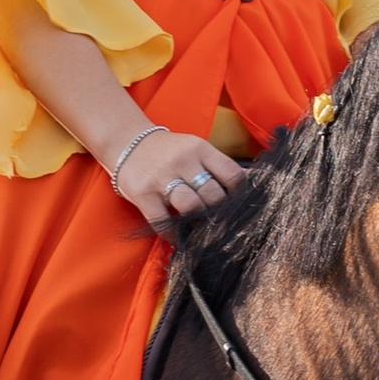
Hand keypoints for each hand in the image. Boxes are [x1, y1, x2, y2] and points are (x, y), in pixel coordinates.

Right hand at [109, 124, 248, 230]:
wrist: (127, 141)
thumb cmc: (169, 152)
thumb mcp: (195, 149)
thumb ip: (218, 166)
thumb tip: (251, 184)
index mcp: (200, 149)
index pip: (232, 174)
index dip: (239, 195)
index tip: (237, 206)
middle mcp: (183, 161)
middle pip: (213, 195)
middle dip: (219, 213)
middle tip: (219, 223)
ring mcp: (161, 177)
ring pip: (192, 207)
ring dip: (199, 223)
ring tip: (201, 230)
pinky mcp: (143, 194)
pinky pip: (163, 221)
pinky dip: (173, 234)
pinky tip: (179, 238)